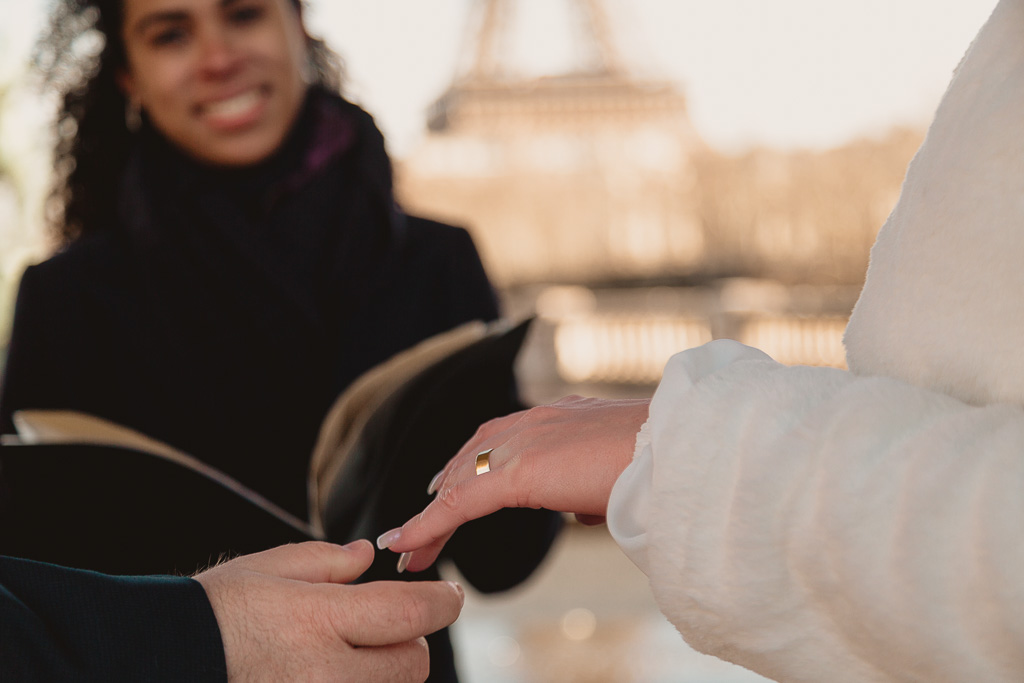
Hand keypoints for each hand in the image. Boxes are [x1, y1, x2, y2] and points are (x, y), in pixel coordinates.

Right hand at [194, 541, 463, 681]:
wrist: (168, 657)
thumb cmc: (217, 611)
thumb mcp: (270, 568)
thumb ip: (328, 561)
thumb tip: (368, 556)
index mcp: (318, 619)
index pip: (410, 613)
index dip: (442, 603)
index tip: (449, 595)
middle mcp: (325, 672)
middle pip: (413, 663)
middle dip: (409, 640)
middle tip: (383, 624)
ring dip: (387, 671)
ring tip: (351, 652)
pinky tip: (335, 670)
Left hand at [377, 395, 649, 571]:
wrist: (679, 450)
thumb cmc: (661, 464)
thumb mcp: (614, 475)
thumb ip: (588, 489)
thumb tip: (577, 510)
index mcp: (556, 419)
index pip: (497, 442)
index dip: (469, 470)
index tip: (448, 494)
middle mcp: (534, 422)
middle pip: (469, 459)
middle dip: (442, 494)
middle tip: (417, 528)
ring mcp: (525, 441)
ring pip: (460, 482)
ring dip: (431, 516)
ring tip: (407, 547)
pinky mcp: (519, 471)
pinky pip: (461, 503)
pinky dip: (429, 525)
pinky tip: (408, 544)